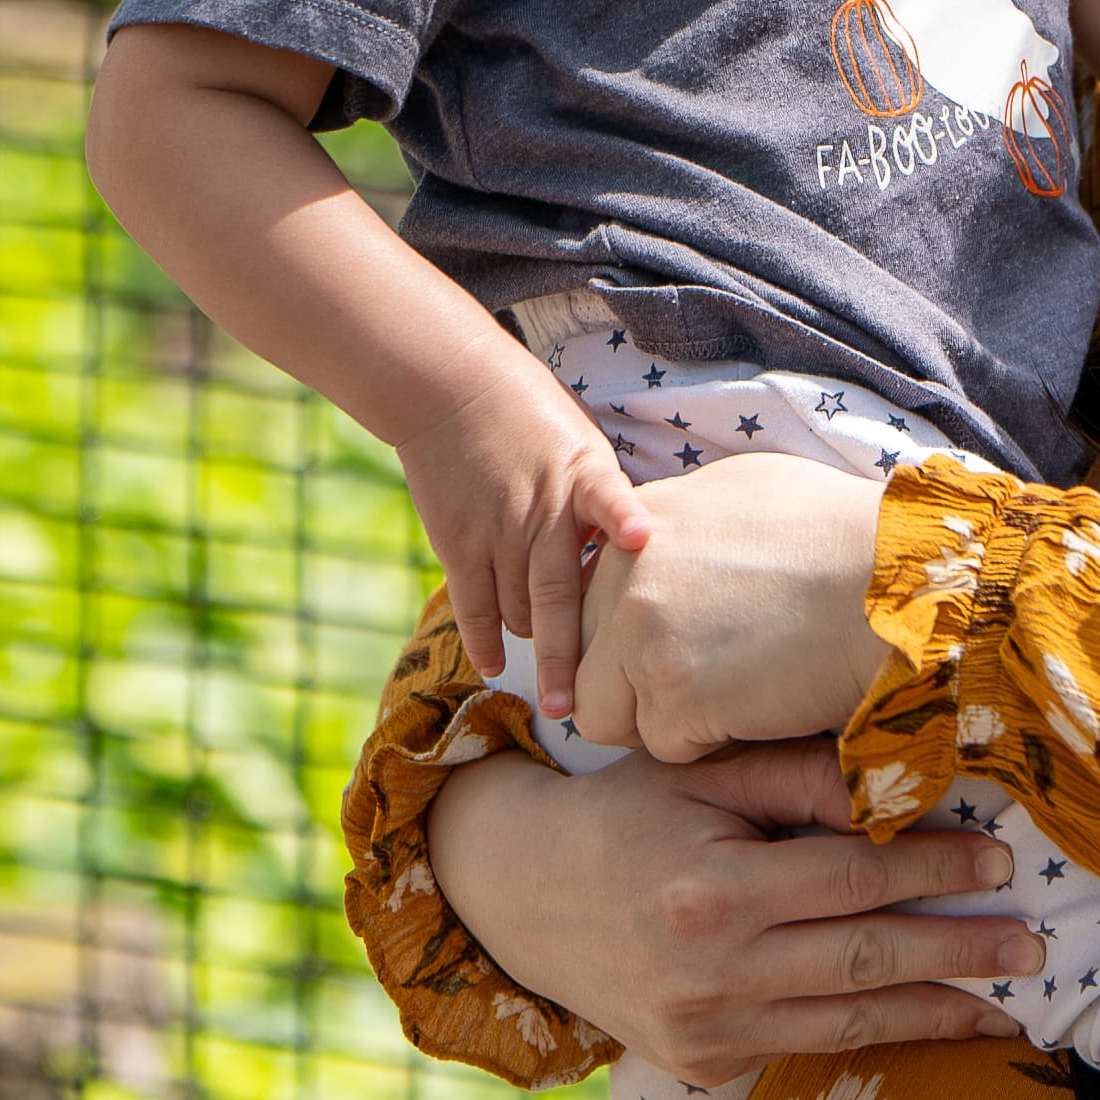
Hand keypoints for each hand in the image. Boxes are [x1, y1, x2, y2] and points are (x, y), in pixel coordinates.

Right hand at [398, 341, 652, 709]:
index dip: (626, 522)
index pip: (611, 504)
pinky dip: (483, 639)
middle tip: (577, 709)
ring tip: (557, 680)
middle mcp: (542, 511)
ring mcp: (498, 531)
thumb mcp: (586, 446)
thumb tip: (643, 554)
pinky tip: (495, 666)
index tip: (642, 542)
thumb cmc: (535, 418)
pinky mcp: (459, 542)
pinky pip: (473, 603)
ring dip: (536, 644)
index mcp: (585, 478)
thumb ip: (608, 500)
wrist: (455, 390)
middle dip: (568, 656)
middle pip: (558, 594)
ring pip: (518, 610)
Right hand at [427, 739, 1045, 1078]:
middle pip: (864, 962)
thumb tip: (896, 790)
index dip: (932, 872)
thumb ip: (797, 780)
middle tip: (1034, 946)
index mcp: (712, 889)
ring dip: (936, 1016)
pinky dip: (871, 1040)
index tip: (999, 862)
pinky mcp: (704, 1065)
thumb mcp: (701, 775)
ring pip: (846, 1026)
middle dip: (959, 954)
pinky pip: (803, 1050)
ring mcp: (705, 1032)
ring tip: (1009, 1006)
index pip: (852, 880)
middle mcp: (710, 973)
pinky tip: (928, 1024)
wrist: (521, 898)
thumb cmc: (627, 814)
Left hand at [573, 452, 887, 760]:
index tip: (657, 652)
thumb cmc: (851, 538)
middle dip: (632, 683)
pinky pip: (663, 747)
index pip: (589, 597)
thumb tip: (661, 541)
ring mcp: (642, 634)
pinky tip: (759, 712)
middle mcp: (627, 570)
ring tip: (730, 701)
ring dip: (659, 721)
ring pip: (603, 713)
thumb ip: (687, 525)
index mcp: (644, 520)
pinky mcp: (671, 696)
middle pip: (584, 657)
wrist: (902, 585)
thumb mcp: (753, 493)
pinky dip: (709, 744)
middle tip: (699, 687)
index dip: (623, 634)